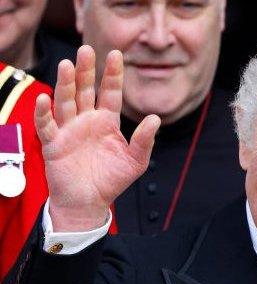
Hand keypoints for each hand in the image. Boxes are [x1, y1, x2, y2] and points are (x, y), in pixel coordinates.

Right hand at [34, 46, 159, 231]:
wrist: (89, 203)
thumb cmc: (112, 180)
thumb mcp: (135, 161)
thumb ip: (144, 140)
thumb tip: (156, 119)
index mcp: (106, 121)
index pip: (109, 92)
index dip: (112, 74)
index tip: (116, 54)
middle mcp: (86, 121)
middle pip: (85, 90)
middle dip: (85, 71)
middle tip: (86, 49)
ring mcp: (68, 130)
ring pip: (65, 102)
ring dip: (65, 84)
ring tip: (66, 65)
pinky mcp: (53, 144)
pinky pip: (46, 126)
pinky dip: (44, 113)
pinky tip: (45, 99)